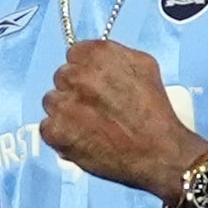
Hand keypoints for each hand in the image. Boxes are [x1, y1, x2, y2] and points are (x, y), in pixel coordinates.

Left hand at [36, 41, 201, 197]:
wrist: (160, 152)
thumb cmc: (155, 111)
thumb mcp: (145, 66)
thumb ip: (115, 54)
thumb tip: (96, 56)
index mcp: (96, 55)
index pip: (75, 54)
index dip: (85, 70)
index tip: (94, 84)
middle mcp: (76, 75)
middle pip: (62, 78)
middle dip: (75, 90)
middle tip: (95, 108)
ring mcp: (63, 104)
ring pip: (52, 102)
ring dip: (65, 111)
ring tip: (90, 126)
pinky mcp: (56, 131)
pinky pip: (47, 127)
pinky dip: (61, 135)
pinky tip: (82, 139)